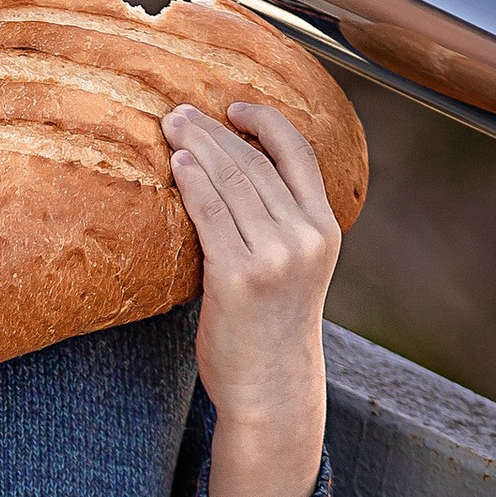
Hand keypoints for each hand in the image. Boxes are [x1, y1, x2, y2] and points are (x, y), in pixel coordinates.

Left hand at [166, 98, 340, 496]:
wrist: (270, 390)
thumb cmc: (269, 329)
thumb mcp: (290, 269)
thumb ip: (275, 224)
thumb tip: (229, 176)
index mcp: (324, 229)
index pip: (299, 155)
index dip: (267, 123)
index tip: (235, 106)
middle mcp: (305, 236)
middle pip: (256, 163)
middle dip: (216, 131)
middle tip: (179, 111)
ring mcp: (274, 256)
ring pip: (233, 182)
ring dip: (198, 148)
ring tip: (170, 127)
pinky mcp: (240, 277)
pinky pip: (212, 216)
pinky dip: (193, 184)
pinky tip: (177, 166)